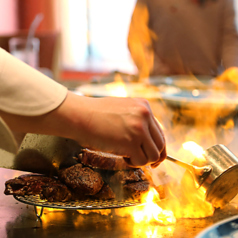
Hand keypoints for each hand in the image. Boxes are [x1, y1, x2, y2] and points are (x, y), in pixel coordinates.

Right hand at [0, 91, 166, 167]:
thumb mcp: (122, 110)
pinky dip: (133, 163)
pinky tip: (123, 156)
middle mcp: (145, 115)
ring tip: (127, 156)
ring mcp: (139, 128)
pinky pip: (141, 160)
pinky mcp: (131, 142)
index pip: (159, 131)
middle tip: (142, 161)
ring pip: (153, 155)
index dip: (158, 146)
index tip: (154, 156)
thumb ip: (137, 121)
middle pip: (160, 144)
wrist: (79, 115)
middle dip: (153, 156)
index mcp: (144, 106)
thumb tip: (146, 140)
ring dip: (141, 160)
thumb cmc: (96, 115)